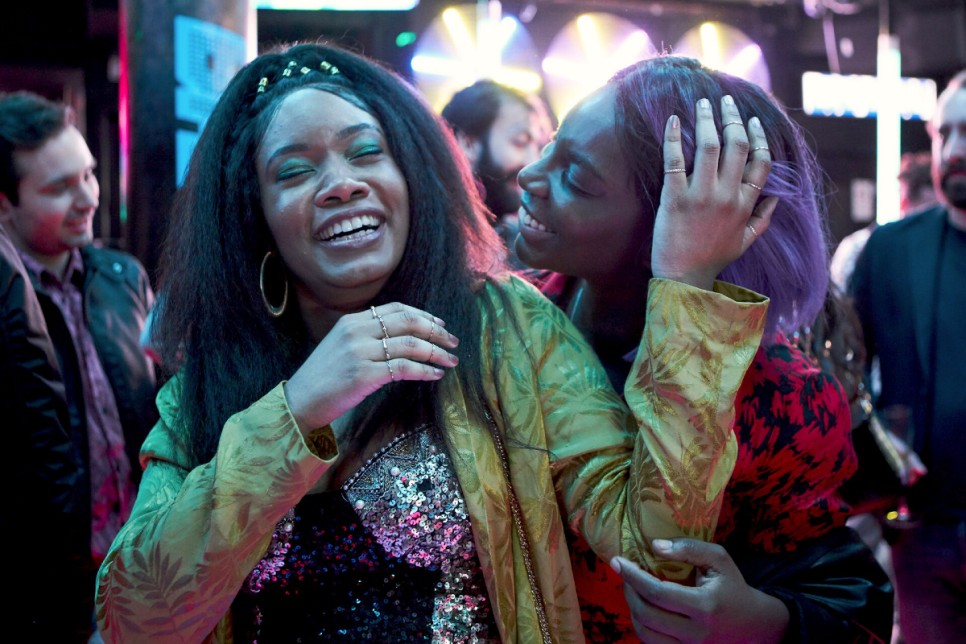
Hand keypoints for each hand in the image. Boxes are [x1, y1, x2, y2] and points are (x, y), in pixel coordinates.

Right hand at [284, 302, 459, 431]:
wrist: (301, 401)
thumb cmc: (325, 377)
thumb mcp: (342, 345)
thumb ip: (367, 335)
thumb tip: (405, 335)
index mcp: (352, 321)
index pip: (396, 309)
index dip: (423, 315)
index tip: (440, 324)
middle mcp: (356, 332)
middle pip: (408, 323)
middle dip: (436, 331)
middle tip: (453, 341)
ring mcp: (360, 353)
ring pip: (411, 345)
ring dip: (436, 352)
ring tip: (451, 360)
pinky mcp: (364, 375)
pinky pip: (405, 368)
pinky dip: (425, 370)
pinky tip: (436, 375)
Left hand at [612, 539, 788, 643]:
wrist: (754, 626)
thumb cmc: (732, 587)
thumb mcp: (719, 559)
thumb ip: (689, 548)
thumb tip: (655, 546)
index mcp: (704, 606)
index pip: (657, 592)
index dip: (632, 576)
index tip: (617, 561)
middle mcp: (695, 632)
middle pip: (646, 615)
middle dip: (629, 591)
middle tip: (625, 574)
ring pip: (645, 634)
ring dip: (632, 609)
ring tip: (633, 590)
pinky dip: (642, 626)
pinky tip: (643, 609)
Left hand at [651, 95, 776, 289]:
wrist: (683, 279)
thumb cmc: (711, 259)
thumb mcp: (744, 242)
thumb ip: (762, 219)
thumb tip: (776, 199)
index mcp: (745, 204)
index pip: (761, 161)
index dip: (758, 137)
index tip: (753, 120)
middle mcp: (727, 196)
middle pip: (738, 146)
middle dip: (733, 118)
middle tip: (726, 101)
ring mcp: (702, 195)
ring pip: (711, 146)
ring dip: (708, 119)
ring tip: (703, 102)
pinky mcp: (675, 198)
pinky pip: (676, 160)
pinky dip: (674, 137)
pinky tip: (674, 120)